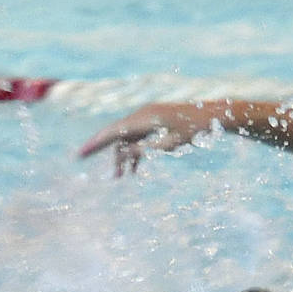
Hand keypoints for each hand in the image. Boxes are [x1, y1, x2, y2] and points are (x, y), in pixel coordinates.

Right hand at [76, 103, 216, 176]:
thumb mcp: (170, 144)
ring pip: (127, 137)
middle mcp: (142, 114)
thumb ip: (145, 149)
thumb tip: (123, 152)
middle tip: (90, 166)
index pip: (113, 132)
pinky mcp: (154, 121)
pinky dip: (134, 150)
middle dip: (106, 153)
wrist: (213, 114)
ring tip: (121, 177)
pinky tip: (134, 169)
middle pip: (117, 134)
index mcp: (144, 118)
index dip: (95, 144)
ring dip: (123, 156)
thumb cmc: (195, 130)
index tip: (79, 155)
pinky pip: (137, 136)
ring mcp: (147, 116)